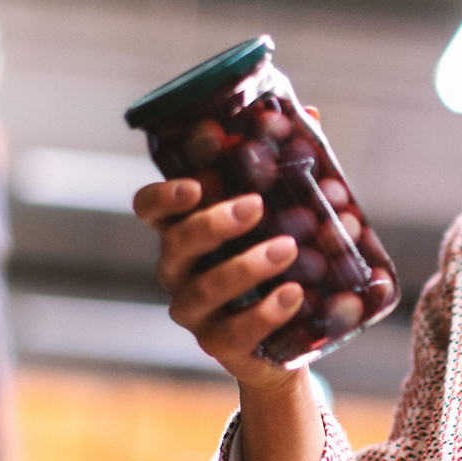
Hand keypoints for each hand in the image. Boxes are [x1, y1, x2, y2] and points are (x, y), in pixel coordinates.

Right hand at [134, 180, 322, 460]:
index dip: (163, 197)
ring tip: (290, 248)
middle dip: (214, 223)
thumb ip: (286, 168)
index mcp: (184, 232)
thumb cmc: (280, 262)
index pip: (150, 209)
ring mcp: (195, 312)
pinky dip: (266, 312)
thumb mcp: (281, 214)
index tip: (196, 185)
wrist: (291, 338)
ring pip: (207, 288)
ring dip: (247, 266)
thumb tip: (311, 114)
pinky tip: (294, 294)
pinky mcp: (220, 346)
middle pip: (177, 244)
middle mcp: (179, 271)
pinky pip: (235, 331)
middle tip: (256, 206)